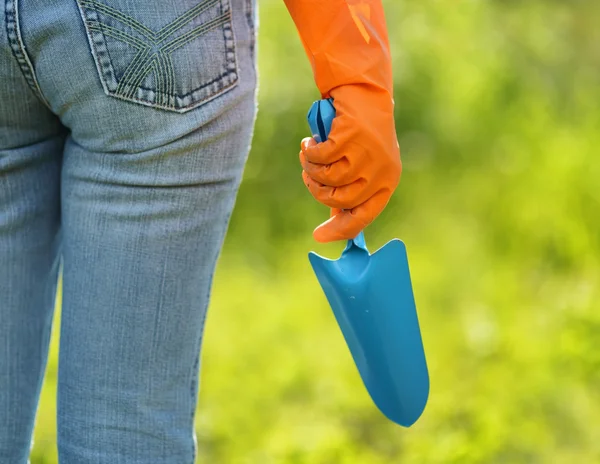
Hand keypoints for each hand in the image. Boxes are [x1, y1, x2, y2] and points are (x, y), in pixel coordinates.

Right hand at [299, 84, 401, 242]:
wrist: (362, 90)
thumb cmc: (360, 131)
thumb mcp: (362, 164)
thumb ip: (351, 190)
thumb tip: (336, 220)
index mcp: (386, 182)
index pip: (363, 218)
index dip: (339, 230)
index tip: (318, 237)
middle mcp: (380, 171)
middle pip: (340, 201)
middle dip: (317, 191)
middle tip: (309, 176)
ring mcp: (367, 155)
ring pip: (327, 180)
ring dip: (311, 170)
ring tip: (308, 156)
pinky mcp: (351, 138)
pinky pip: (320, 159)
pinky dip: (309, 152)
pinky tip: (309, 143)